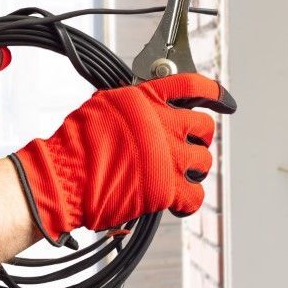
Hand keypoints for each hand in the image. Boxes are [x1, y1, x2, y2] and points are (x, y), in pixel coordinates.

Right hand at [9, 73, 236, 246]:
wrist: (63, 178)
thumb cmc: (74, 145)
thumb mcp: (104, 105)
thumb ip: (135, 104)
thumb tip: (148, 108)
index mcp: (147, 99)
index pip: (193, 86)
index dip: (214, 92)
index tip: (224, 100)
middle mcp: (163, 125)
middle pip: (204, 127)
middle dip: (200, 138)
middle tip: (187, 147)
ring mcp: (168, 157)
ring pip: (204, 161)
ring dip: (193, 169)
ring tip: (175, 175)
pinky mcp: (167, 189)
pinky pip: (196, 196)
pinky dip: (189, 200)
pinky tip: (177, 201)